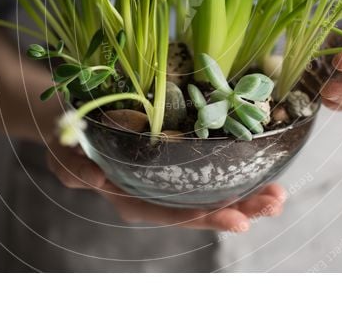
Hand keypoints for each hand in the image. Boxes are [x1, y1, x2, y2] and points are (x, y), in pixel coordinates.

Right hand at [46, 139, 285, 231]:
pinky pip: (210, 170)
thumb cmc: (68, 142)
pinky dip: (237, 171)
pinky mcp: (178, 160)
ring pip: (212, 193)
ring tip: (279, 194)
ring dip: (247, 194)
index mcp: (131, 197)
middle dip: (239, 209)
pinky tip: (262, 167)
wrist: (73, 123)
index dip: (200, 217)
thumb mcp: (62, 155)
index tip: (232, 218)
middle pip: (200, 209)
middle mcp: (156, 193)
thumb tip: (100, 179)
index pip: (169, 214)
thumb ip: (75, 169)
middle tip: (272, 204)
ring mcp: (169, 179)